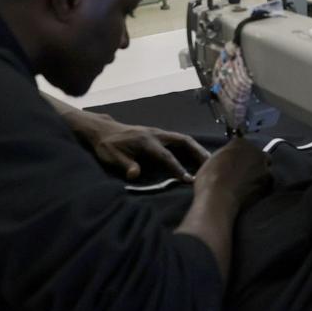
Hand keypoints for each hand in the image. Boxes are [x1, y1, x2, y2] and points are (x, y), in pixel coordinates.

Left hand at [64, 111, 209, 180]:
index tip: (189, 180)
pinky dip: (189, 147)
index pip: (166, 156)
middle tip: (210, 166)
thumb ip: (124, 165)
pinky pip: (178, 140)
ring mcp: (158, 133)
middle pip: (182, 141)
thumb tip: (135, 174)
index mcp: (145, 141)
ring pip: (183, 139)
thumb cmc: (106, 146)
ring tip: (209, 162)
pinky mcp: (158, 135)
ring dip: (196, 149)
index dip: (178, 168)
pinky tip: (196, 157)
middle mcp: (155, 134)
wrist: (101, 130)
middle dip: (197, 152)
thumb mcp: (111, 157)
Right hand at [194, 137, 270, 209]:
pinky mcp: (269, 181)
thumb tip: (228, 161)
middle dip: (254, 164)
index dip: (240, 157)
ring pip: (265, 170)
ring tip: (247, 187)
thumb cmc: (209, 179)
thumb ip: (225, 156)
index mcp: (239, 142)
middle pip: (259, 156)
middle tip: (244, 176)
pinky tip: (251, 194)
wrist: (219, 196)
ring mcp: (264, 165)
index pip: (244, 147)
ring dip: (259, 176)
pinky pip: (268, 183)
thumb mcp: (213, 160)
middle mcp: (255, 150)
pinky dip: (262, 188)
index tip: (236, 165)